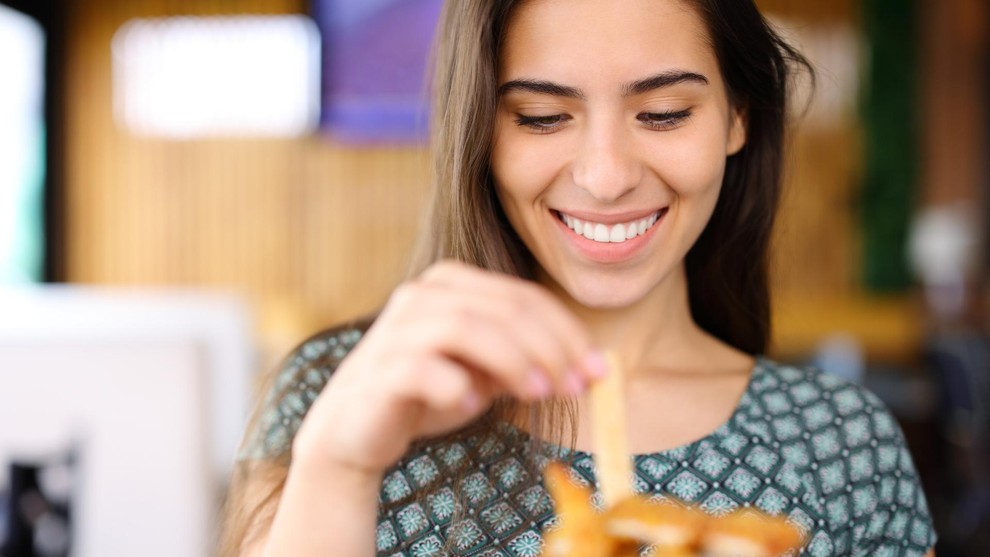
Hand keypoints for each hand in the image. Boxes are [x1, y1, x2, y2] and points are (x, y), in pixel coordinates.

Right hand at [291, 260, 605, 474]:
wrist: (356, 429)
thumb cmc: (427, 394)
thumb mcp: (485, 373)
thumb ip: (524, 361)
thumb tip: (588, 367)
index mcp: (451, 284)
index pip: (522, 297)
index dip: (566, 333)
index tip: (597, 371)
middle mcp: (421, 295)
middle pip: (502, 308)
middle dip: (549, 348)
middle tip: (577, 387)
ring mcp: (396, 328)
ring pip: (467, 327)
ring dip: (512, 360)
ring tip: (537, 395)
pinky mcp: (379, 368)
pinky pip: (424, 369)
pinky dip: (454, 386)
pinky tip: (468, 407)